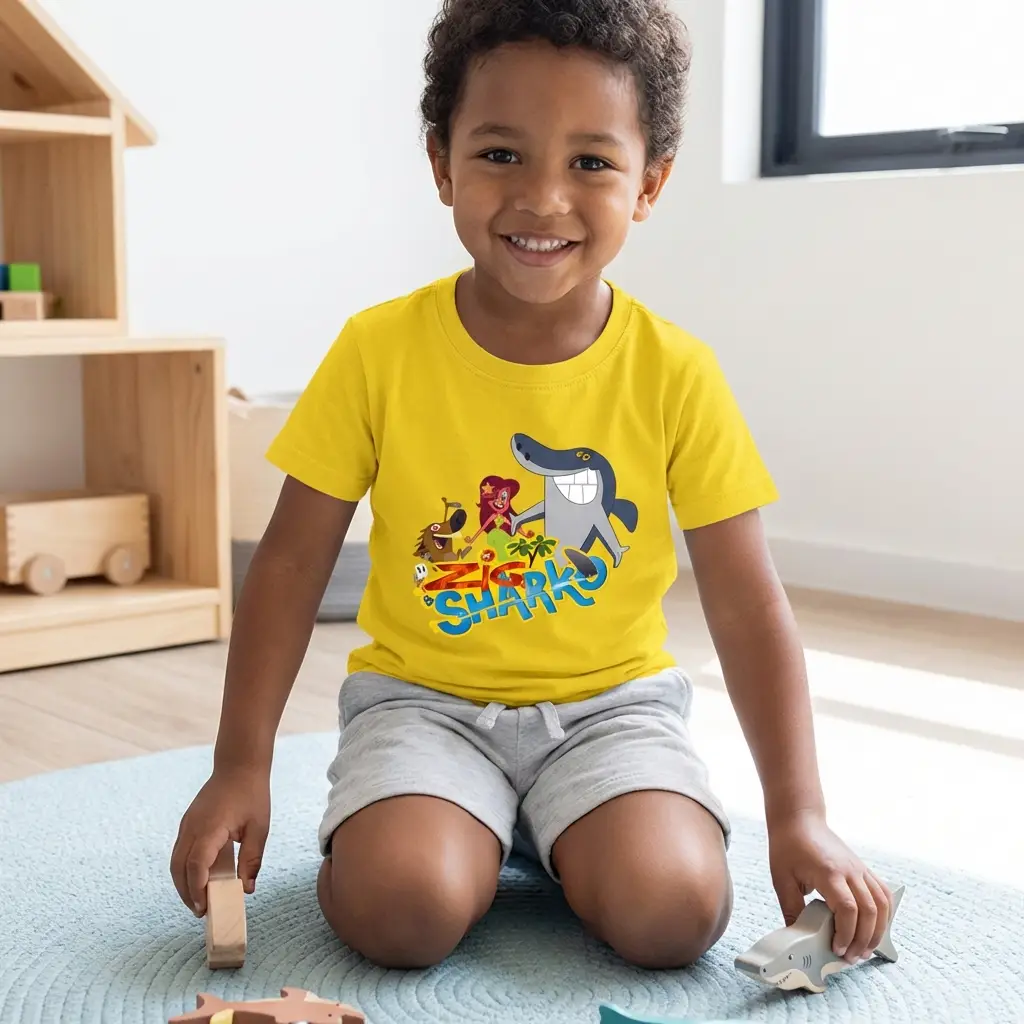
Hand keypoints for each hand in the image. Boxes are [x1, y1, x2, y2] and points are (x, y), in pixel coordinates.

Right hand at [170, 765, 270, 916]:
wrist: (239, 766)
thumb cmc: (252, 795)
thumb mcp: (259, 828)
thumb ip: (252, 859)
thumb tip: (247, 889)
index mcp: (210, 828)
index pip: (197, 864)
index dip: (197, 889)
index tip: (204, 908)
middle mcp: (192, 827)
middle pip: (179, 867)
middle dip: (186, 892)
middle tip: (201, 911)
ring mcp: (187, 824)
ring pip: (175, 861)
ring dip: (182, 883)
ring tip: (198, 900)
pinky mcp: (188, 823)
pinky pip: (179, 851)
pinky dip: (184, 869)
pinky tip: (197, 879)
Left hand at [768, 810, 892, 963]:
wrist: (799, 819)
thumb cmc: (788, 846)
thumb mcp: (781, 879)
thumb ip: (792, 909)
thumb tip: (796, 937)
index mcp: (829, 872)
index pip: (848, 909)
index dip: (846, 933)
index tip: (836, 949)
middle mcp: (850, 870)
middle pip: (869, 911)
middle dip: (863, 940)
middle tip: (851, 957)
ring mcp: (860, 868)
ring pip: (882, 904)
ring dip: (878, 930)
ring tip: (865, 949)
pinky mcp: (863, 868)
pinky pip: (882, 893)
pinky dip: (884, 913)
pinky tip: (875, 928)